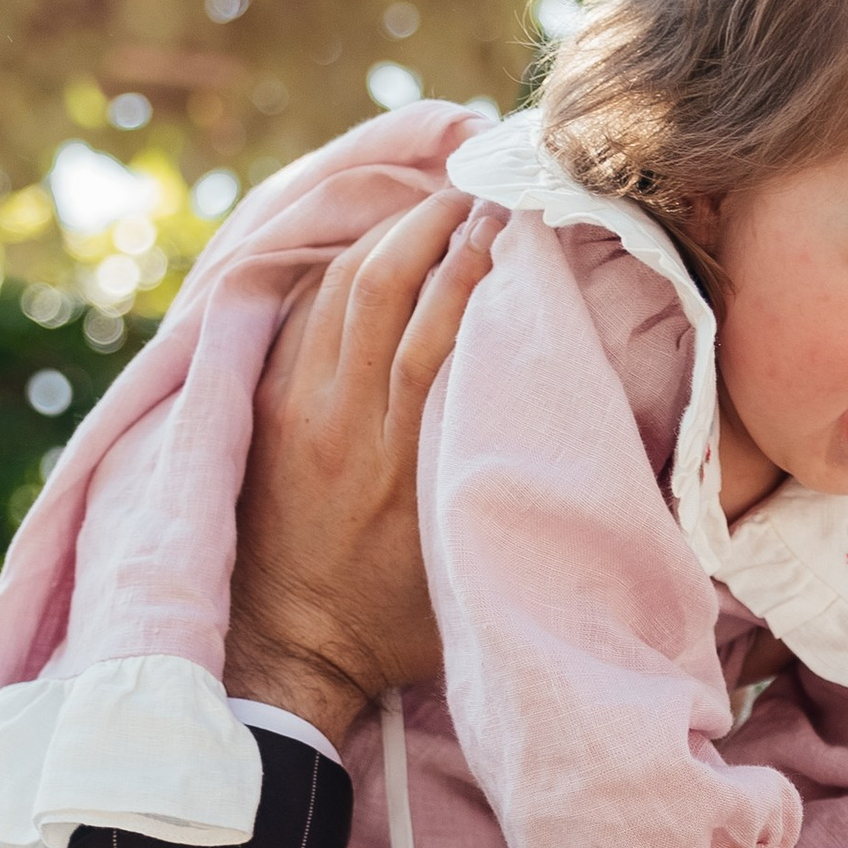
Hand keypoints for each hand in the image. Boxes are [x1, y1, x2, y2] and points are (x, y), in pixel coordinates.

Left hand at [221, 174, 494, 746]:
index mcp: (403, 460)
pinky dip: (342, 272)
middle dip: (431, 227)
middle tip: (474, 195)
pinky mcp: (267, 409)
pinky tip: (377, 251)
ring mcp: (298, 410)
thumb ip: (504, 488)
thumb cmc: (395, 622)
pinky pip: (302, 315)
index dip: (475, 264)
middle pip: (382, 287)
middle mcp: (345, 422)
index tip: (513, 223)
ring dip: (386, 237)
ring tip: (433, 208)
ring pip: (338, 290)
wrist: (290, 652)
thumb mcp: (467, 564)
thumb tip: (580, 436)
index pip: (439, 329)